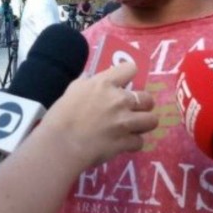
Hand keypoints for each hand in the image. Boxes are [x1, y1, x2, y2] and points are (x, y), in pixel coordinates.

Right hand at [43, 62, 157, 167]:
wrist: (61, 143)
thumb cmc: (60, 116)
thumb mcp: (72, 91)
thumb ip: (86, 84)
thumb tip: (91, 80)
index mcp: (105, 84)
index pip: (130, 68)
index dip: (129, 75)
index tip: (125, 83)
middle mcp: (120, 100)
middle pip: (147, 98)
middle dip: (143, 105)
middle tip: (132, 111)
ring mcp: (125, 122)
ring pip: (151, 120)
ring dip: (143, 124)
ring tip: (134, 128)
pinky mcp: (125, 142)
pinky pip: (139, 142)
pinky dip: (132, 144)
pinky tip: (123, 144)